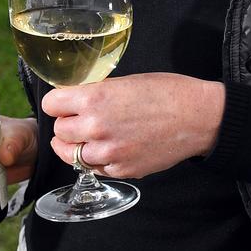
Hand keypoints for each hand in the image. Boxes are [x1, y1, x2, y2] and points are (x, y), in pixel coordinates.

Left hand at [42, 73, 224, 178]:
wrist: (198, 117)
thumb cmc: (167, 92)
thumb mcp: (125, 81)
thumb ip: (97, 92)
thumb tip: (78, 99)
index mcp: (95, 98)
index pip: (52, 104)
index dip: (58, 102)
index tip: (63, 102)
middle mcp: (96, 127)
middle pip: (59, 131)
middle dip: (67, 123)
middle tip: (79, 118)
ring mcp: (108, 153)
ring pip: (71, 155)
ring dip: (77, 145)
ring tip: (90, 136)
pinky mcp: (122, 170)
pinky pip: (94, 168)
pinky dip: (96, 159)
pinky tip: (108, 148)